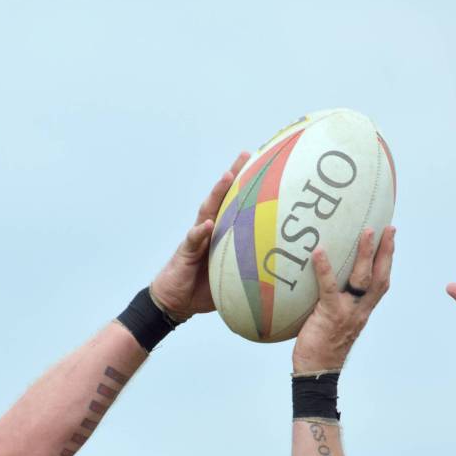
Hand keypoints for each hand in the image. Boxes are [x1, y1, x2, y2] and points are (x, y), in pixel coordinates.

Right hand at [150, 152, 249, 321]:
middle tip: (247, 154)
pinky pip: (194, 239)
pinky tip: (208, 224)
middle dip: (232, 176)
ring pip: (207, 210)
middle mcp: (208, 230)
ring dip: (217, 193)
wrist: (176, 301)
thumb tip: (279, 274)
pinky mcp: (185, 252)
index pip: (234, 205)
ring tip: (228, 177)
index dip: (247, 187)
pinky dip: (201, 231)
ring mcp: (196, 238)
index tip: (263, 166)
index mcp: (220, 233)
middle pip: (220, 198)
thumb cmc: (204, 289)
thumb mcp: (232, 278)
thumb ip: (250, 270)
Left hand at [292, 226, 395, 372]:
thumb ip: (335, 304)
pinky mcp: (330, 314)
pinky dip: (325, 269)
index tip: (391, 239)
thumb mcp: (335, 323)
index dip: (388, 260)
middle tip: (388, 227)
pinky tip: (320, 252)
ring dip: (366, 254)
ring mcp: (347, 311)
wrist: (317, 370)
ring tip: (367, 232)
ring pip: (363, 279)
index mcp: (363, 311)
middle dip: (386, 251)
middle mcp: (360, 310)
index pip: (381, 282)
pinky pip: (329, 288)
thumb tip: (321, 283)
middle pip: (380, 276)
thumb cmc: (321, 348)